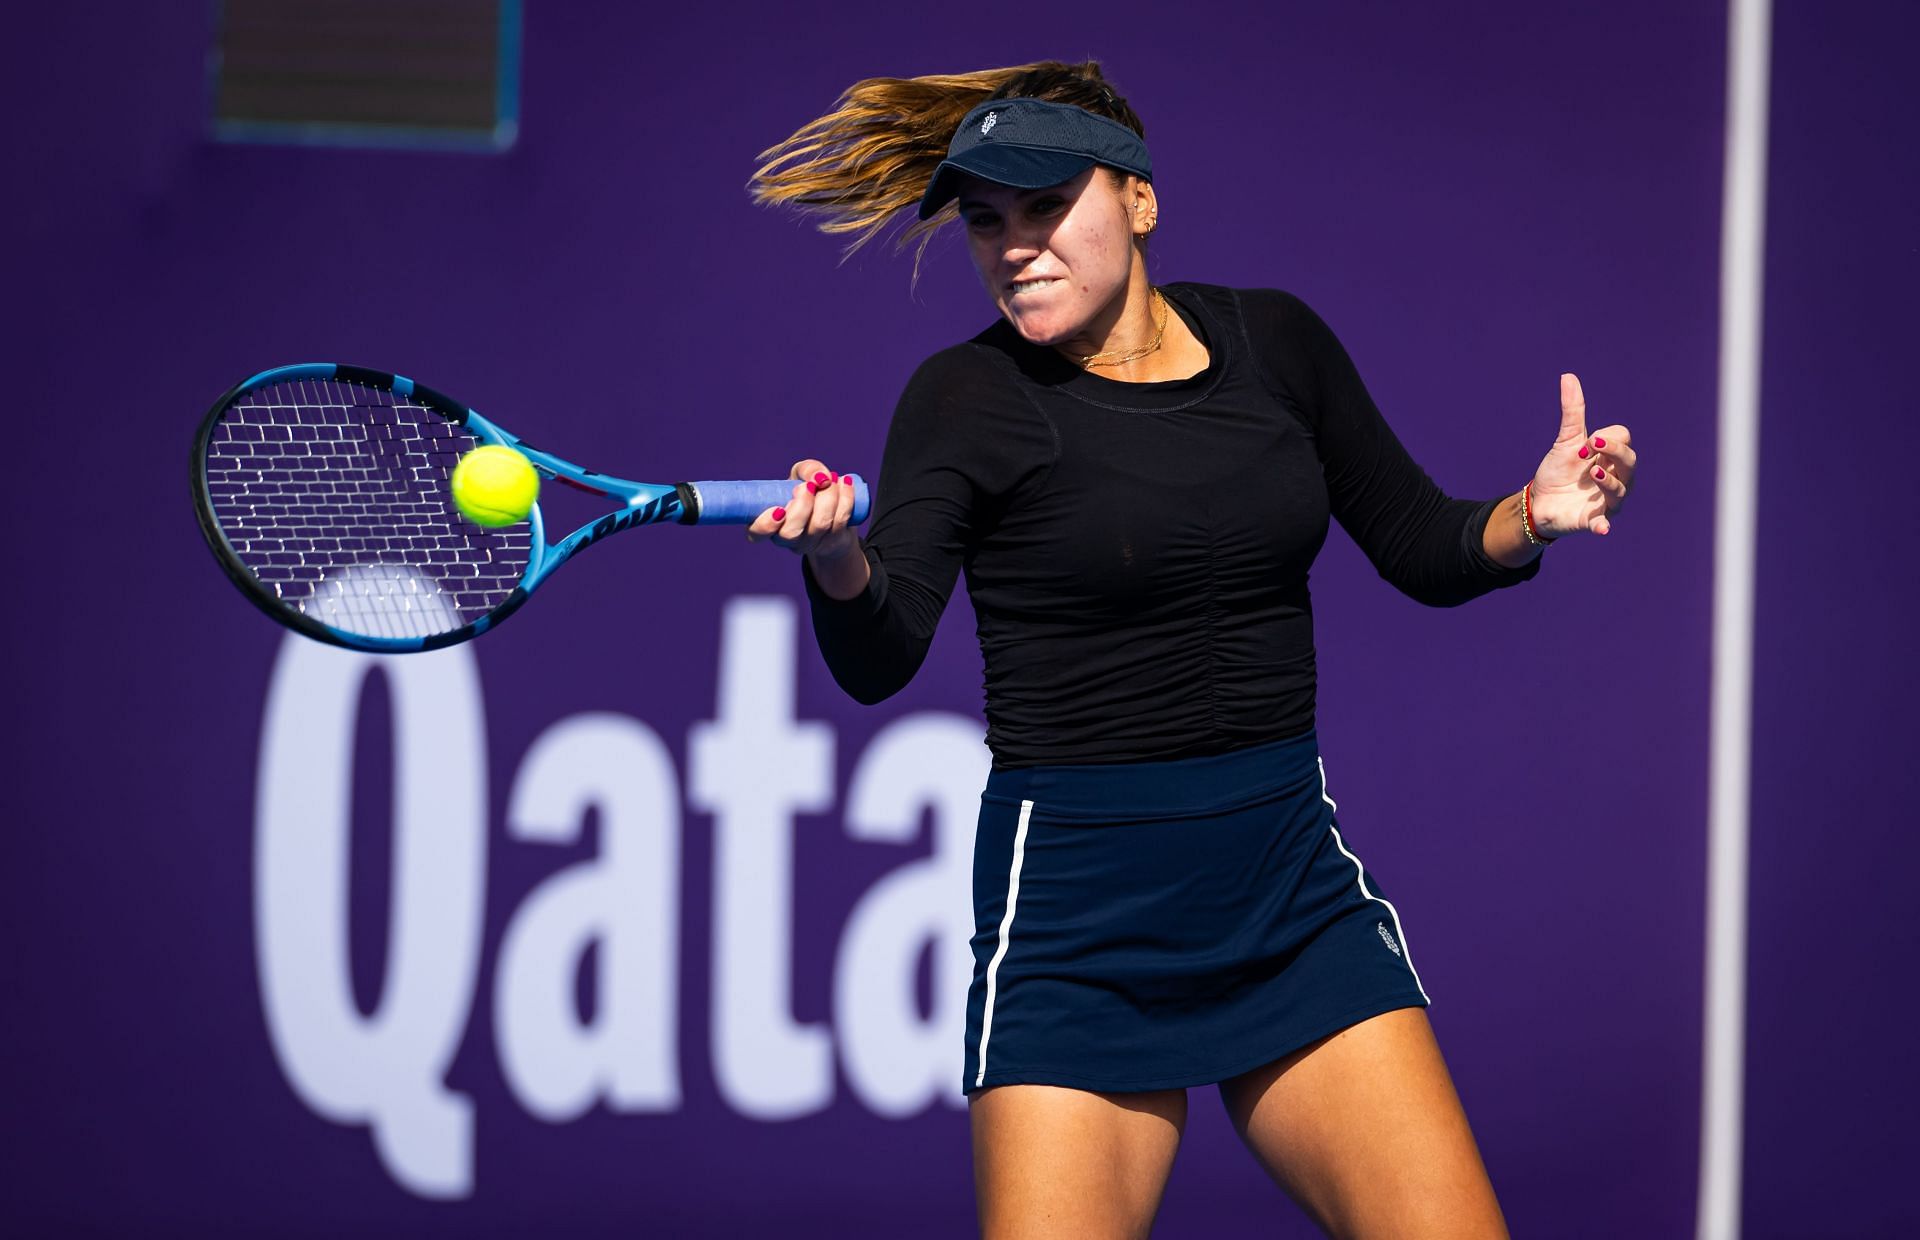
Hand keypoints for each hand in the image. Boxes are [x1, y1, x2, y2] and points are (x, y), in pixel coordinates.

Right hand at [745, 458, 866, 583]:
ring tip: (831, 479)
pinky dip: (845, 498)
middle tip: (809, 486)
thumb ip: (806, 470)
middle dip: (803, 506)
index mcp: (769, 523)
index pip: (757, 534)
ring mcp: (811, 544)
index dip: (765, 525)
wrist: (834, 515)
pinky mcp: (834, 542)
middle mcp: (787, 539)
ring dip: (828, 496)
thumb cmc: (808, 493)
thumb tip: (820, 477)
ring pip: (819, 524)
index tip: (779, 509)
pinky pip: (840, 520)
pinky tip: (845, 483)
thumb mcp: (800, 476)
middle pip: (791, 533)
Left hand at [1527, 373, 1635, 537]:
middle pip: (1630, 462)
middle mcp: (1616, 477)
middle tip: (1592, 445)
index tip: (1586, 442)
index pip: (1624, 439)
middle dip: (1615, 451)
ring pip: (1621, 490)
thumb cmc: (1559, 470)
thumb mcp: (1565, 440)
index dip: (1608, 438)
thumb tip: (1568, 376)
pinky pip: (1603, 524)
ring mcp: (1607, 500)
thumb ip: (1572, 411)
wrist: (1538, 501)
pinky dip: (1603, 526)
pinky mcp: (1593, 520)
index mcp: (1610, 456)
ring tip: (1594, 473)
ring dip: (1610, 481)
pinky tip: (1602, 529)